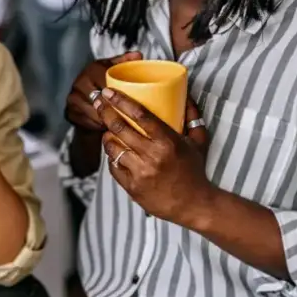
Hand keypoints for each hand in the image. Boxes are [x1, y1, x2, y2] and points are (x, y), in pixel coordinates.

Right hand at [64, 51, 142, 132]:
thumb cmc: (105, 83)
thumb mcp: (115, 69)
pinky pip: (87, 122)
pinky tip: (106, 126)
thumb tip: (139, 55)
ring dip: (106, 118)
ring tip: (118, 121)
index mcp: (92, 69)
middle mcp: (79, 82)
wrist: (88, 101)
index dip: (116, 91)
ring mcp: (72, 98)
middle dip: (112, 107)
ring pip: (93, 112)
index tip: (127, 99)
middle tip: (125, 114)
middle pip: (99, 98)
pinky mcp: (69, 112)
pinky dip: (98, 125)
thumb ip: (126, 62)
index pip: (105, 79)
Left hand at [95, 87, 214, 227]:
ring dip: (107, 135)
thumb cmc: (194, 171)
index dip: (121, 100)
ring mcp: (139, 172)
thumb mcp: (198, 142)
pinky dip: (112, 156)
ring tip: (107, 129)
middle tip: (98, 101)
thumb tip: (186, 97)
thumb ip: (193, 118)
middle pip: (120, 127)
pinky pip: (113, 166)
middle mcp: (151, 155)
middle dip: (105, 111)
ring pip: (112, 147)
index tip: (109, 91)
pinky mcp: (131, 186)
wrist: (193, 205)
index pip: (139, 115)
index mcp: (167, 141)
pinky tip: (114, 151)